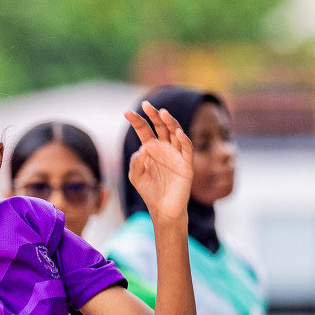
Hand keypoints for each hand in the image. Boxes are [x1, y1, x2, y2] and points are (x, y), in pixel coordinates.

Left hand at [124, 102, 194, 221]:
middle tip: (147, 105)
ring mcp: (176, 154)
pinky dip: (184, 139)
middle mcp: (164, 147)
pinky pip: (187, 148)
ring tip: (163, 113)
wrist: (163, 209)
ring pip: (175, 132)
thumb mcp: (136, 176)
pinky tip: (178, 132)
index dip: (137, 121)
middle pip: (160, 126)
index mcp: (151, 148)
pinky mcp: (186, 164)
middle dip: (154, 115)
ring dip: (170, 122)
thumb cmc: (149, 192)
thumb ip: (135, 163)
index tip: (127, 113)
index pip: (144, 129)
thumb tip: (143, 149)